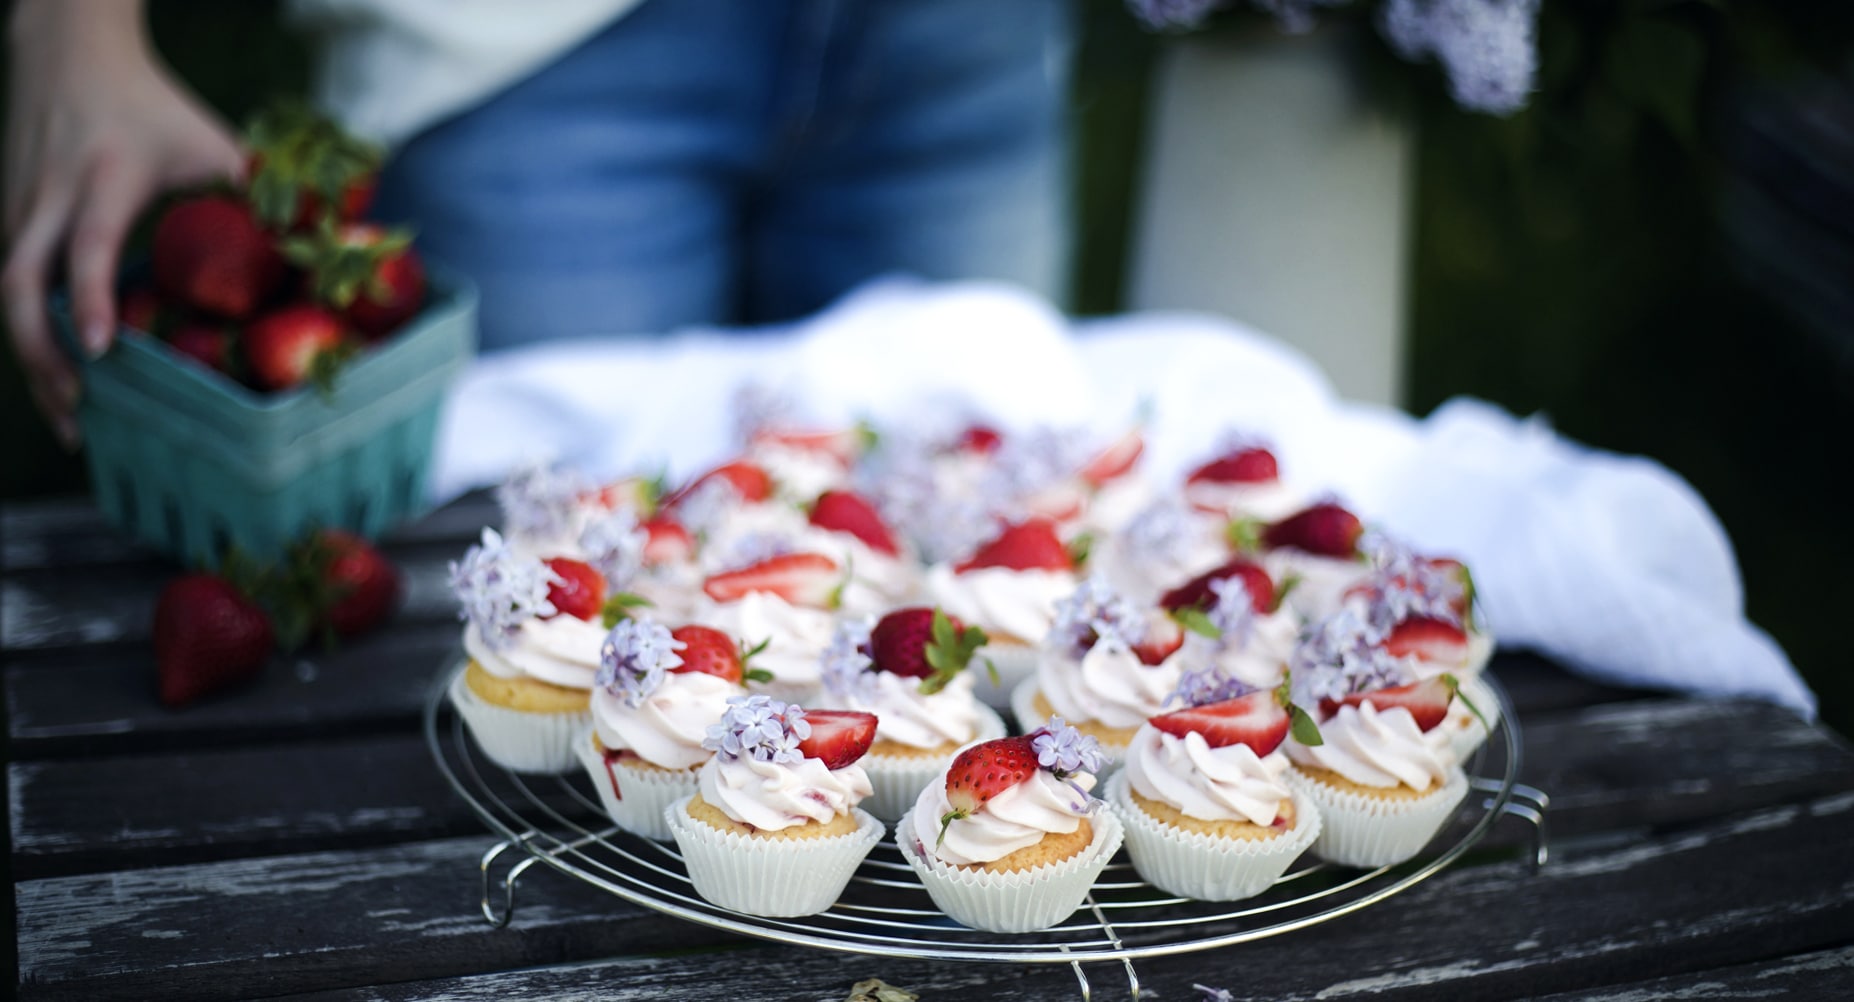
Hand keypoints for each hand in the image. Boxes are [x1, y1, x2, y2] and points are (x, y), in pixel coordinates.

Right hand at [3, 0, 243, 447]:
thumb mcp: (213, 141)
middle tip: (81, 409)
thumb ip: (264, 191)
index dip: (90, 298)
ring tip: (71, 420)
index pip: (88, 245)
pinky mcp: (9, 223)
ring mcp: (21, 211)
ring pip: (8, 295)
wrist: (68, 54)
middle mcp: (52, 199)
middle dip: (44, 353)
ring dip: (34, 360)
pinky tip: (63, 381)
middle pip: (20, 285)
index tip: (101, 349)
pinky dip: (33, 337)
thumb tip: (332, 244)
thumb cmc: (153, 106)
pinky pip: (14, 288)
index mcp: (106, 179)